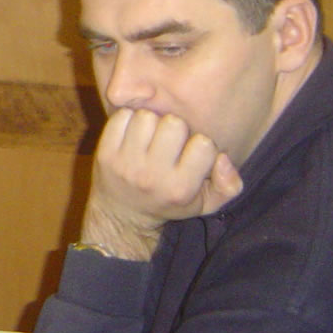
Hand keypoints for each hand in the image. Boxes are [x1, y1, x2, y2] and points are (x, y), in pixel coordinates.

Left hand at [81, 107, 242, 260]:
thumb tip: (223, 159)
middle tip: (169, 143)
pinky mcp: (104, 154)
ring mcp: (125, 164)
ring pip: (147, 116)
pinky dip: (129, 120)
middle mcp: (151, 177)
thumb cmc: (169, 202)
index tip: (191, 154)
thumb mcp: (205, 204)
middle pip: (174, 123)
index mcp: (179, 188)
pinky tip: (133, 136)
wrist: (122, 215)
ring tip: (150, 139)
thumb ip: (229, 185)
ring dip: (151, 123)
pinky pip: (122, 116)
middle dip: (175, 129)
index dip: (201, 144)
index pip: (204, 144)